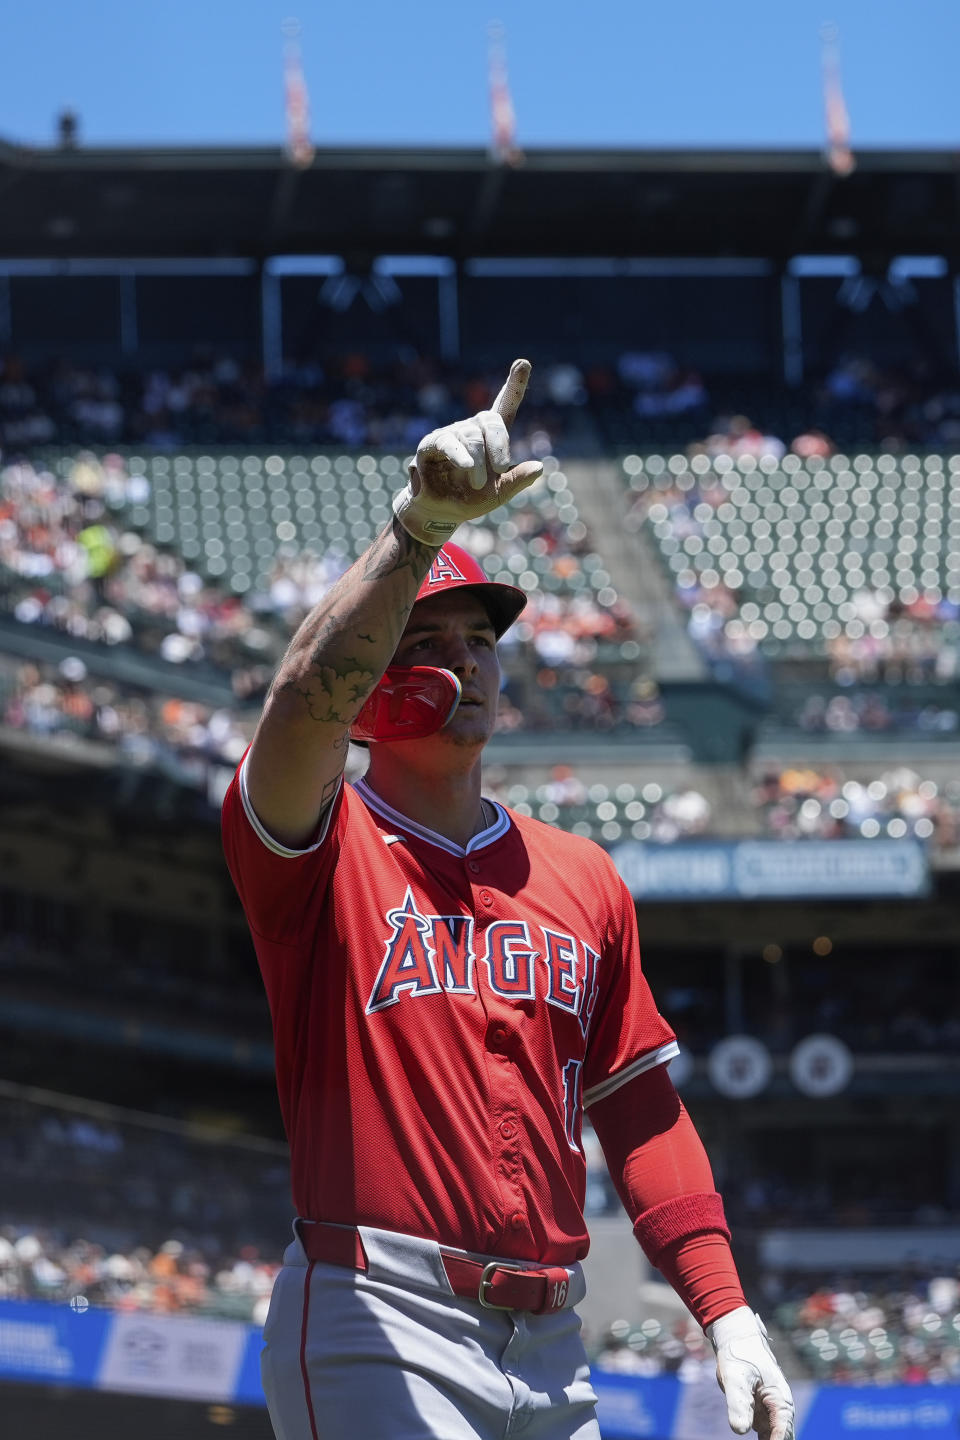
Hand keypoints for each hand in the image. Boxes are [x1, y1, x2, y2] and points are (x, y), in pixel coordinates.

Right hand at [393, 358, 543, 542]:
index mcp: (492, 437)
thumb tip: (540, 467)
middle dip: (499, 444)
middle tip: (502, 469)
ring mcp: (451, 435)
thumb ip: (518, 480)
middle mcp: (471, 429)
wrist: (442, 513)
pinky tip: (465, 466)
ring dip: (477, 462)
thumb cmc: (473, 498)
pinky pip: (446, 444)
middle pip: (489, 421)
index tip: (524, 362)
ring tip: (477, 484)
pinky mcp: (431, 446)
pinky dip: (458, 455)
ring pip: (470, 437)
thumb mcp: (500, 493)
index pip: (504, 406)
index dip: (514, 385)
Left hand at [707, 1307, 794, 1439]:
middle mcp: (779, 1410)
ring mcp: (770, 1414)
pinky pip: (764, 1436)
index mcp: (781, 1401)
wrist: (736, 1340)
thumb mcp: (735, 1378)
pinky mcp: (759, 1414)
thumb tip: (740, 1431)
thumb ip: (738, 1403)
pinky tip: (745, 1431)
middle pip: (782, 1439)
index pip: (782, 1435)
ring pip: (774, 1438)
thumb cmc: (739, 1355)